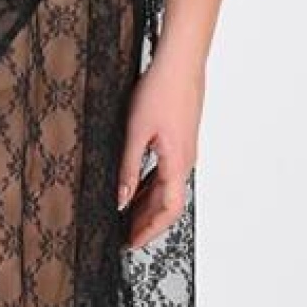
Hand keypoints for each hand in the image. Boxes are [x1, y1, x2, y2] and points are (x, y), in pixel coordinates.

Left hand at [116, 51, 204, 250]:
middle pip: (168, 202)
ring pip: (167, 187)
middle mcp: (186, 161)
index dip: (149, 230)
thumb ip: (128, 168)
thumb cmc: (159, 91)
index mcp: (177, 163)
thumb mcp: (136, 131)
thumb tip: (121, 200)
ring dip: (148, 204)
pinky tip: (136, 186)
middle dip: (146, 221)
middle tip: (123, 235)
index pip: (168, 210)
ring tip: (125, 216)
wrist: (180, 62)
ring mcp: (185, 150)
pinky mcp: (181, 139)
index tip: (131, 243)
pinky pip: (167, 172)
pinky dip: (152, 185)